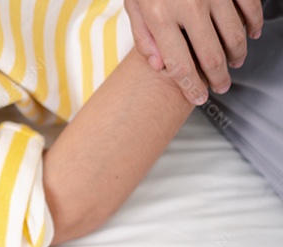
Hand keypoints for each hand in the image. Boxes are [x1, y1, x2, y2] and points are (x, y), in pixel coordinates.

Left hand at [125, 0, 263, 103]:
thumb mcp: (134, 4)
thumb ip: (144, 36)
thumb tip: (158, 66)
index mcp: (160, 18)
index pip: (179, 65)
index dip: (191, 86)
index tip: (199, 97)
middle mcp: (189, 7)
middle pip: (210, 55)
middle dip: (218, 77)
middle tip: (222, 86)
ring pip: (234, 34)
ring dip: (237, 54)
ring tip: (234, 63)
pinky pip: (249, 7)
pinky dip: (253, 24)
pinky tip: (250, 34)